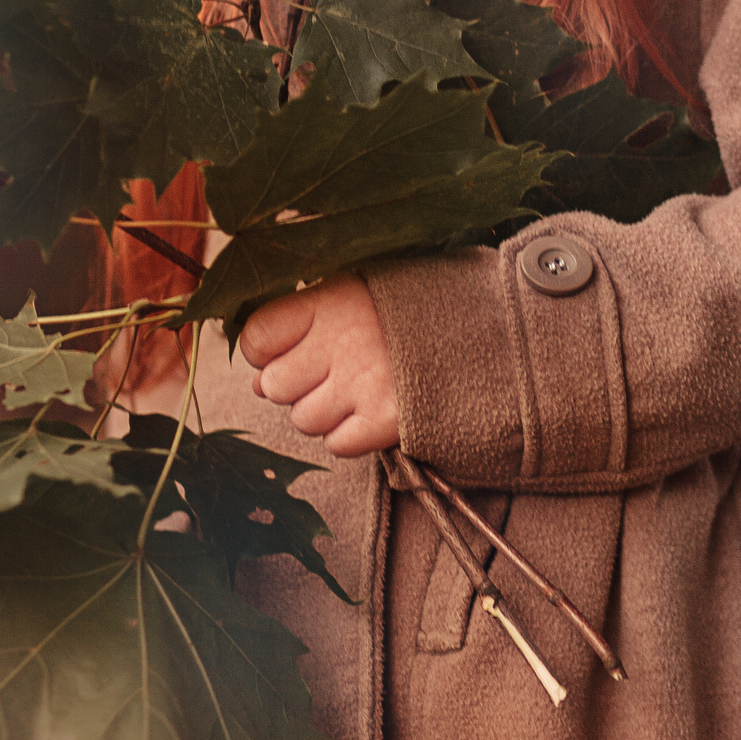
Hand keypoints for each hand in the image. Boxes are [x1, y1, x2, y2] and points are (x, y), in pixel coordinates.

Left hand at [240, 274, 399, 454]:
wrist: (483, 328)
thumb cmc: (403, 310)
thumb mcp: (349, 296)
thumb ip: (299, 327)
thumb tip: (256, 382)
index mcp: (327, 302)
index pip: (257, 338)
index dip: (263, 351)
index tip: (286, 348)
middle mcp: (340, 343)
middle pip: (274, 386)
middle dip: (294, 386)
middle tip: (329, 371)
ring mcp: (362, 384)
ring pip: (304, 420)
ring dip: (324, 412)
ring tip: (355, 388)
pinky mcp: (385, 420)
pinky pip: (337, 444)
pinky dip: (349, 434)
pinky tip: (370, 409)